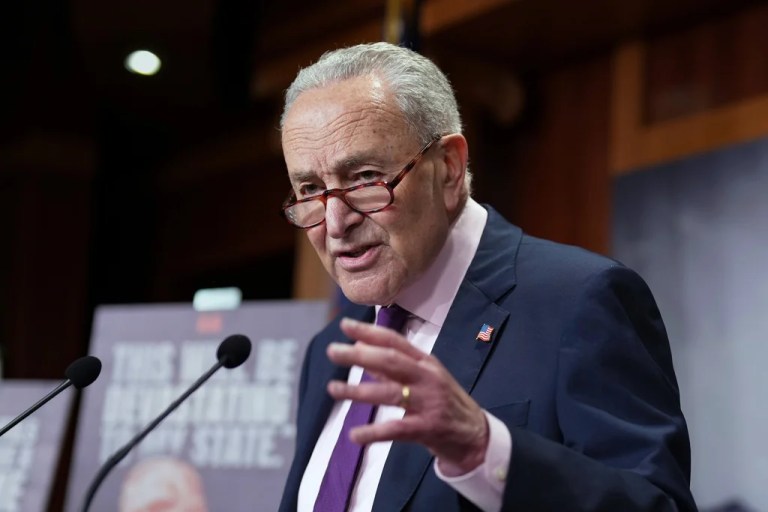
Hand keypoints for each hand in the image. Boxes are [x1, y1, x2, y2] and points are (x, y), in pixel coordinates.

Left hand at [326, 317, 488, 473]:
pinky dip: (374, 432)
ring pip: (390, 393)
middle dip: (360, 355)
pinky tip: (354, 435)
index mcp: (425, 362)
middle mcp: (427, 377)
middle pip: (391, 361)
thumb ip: (392, 367)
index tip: (345, 325)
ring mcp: (429, 402)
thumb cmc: (443, 402)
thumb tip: (360, 348)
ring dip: (358, 391)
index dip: (369, 332)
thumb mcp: (423, 379)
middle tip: (333, 351)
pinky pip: (396, 429)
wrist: (474, 435)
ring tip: (334, 388)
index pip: (394, 342)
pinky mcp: (428, 428)